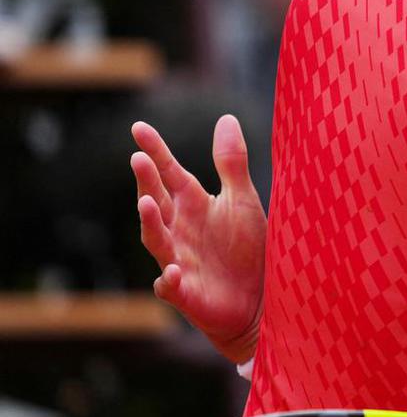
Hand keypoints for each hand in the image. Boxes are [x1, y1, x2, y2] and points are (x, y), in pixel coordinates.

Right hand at [130, 115, 266, 363]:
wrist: (260, 299)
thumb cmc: (247, 248)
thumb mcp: (242, 200)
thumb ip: (230, 163)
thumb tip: (225, 117)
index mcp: (194, 205)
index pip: (170, 173)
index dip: (155, 151)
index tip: (138, 127)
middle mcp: (180, 230)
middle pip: (158, 202)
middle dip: (146, 182)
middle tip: (138, 158)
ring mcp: (179, 261)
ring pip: (157, 241)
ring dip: (150, 223)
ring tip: (146, 203)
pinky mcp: (187, 293)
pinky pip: (171, 287)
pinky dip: (169, 281)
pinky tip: (172, 273)